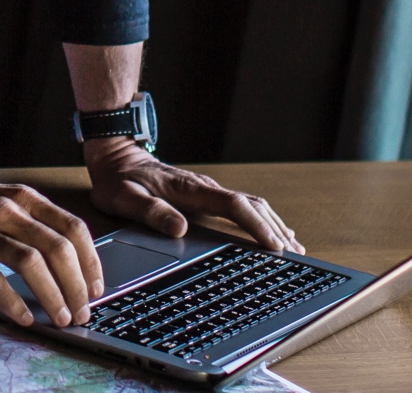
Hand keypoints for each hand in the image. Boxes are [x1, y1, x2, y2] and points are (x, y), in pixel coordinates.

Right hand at [0, 173, 104, 328]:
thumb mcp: (0, 200)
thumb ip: (30, 222)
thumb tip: (65, 260)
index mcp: (23, 199)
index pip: (73, 228)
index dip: (91, 261)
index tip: (96, 287)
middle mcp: (8, 211)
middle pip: (59, 249)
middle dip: (78, 286)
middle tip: (83, 312)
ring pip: (33, 264)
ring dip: (54, 296)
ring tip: (61, 319)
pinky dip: (14, 304)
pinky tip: (24, 319)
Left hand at [84, 138, 304, 254]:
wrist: (116, 155)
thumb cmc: (118, 181)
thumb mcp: (125, 198)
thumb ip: (151, 212)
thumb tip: (180, 227)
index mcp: (189, 189)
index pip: (233, 205)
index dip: (256, 225)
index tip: (275, 246)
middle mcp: (204, 187)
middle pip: (250, 204)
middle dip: (274, 229)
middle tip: (294, 255)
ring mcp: (206, 189)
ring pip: (250, 203)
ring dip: (272, 223)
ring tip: (292, 247)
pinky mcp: (205, 193)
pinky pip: (241, 204)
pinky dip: (261, 218)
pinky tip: (270, 230)